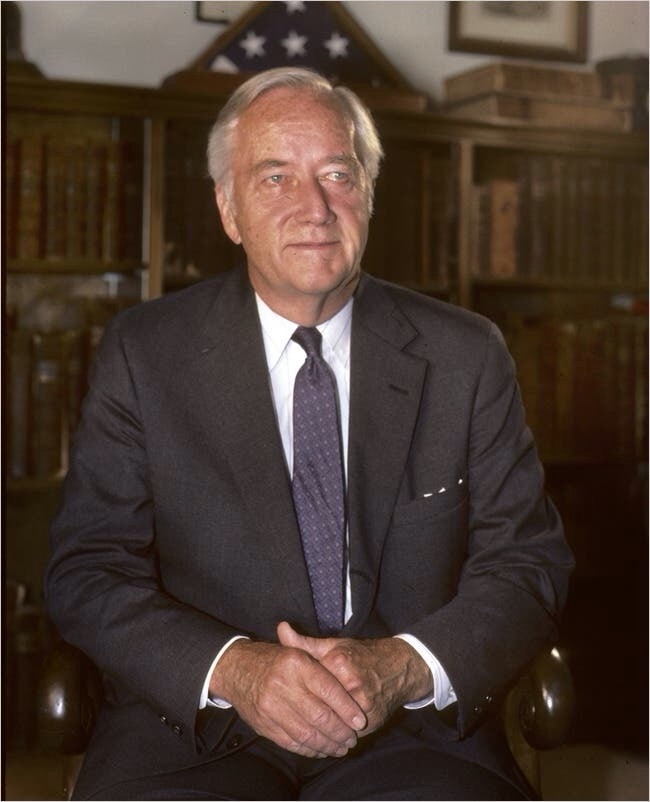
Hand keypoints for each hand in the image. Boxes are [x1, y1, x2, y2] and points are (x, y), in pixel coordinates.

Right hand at [209, 637, 366, 757]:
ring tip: (342, 747)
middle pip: (320, 716)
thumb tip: (353, 680)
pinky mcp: (263, 725)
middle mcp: (283, 685)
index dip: (347, 708)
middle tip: (353, 737)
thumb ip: (322, 661)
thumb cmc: (273, 659)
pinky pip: (291, 742)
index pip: (328, 689)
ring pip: (307, 733)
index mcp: (296, 663)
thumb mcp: (296, 649)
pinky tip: (322, 749)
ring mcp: (271, 707)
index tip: (360, 720)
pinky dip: (310, 749)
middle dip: (341, 731)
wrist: (236, 669)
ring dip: (328, 744)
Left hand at [277, 622, 432, 736]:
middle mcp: (353, 684)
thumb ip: (305, 643)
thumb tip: (281, 628)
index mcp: (340, 663)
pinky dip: (335, 736)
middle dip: (305, 715)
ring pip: (333, 724)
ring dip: (320, 730)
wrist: (398, 668)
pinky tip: (323, 737)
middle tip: (289, 718)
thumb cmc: (361, 655)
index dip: (295, 692)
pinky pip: (347, 734)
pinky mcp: (373, 721)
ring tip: (303, 730)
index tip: (284, 696)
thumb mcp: (333, 646)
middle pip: (320, 707)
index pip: (310, 684)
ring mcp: (365, 704)